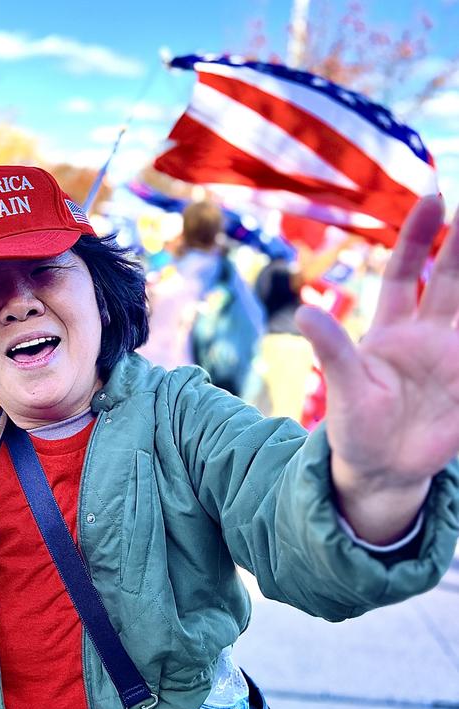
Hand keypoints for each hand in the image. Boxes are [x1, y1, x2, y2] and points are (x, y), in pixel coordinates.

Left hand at [295, 196, 458, 542]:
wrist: (381, 471)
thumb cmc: (355, 427)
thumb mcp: (344, 389)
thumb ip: (333, 351)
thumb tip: (303, 312)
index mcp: (392, 331)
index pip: (407, 272)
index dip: (418, 236)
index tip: (434, 199)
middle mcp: (427, 337)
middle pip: (453, 280)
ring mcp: (453, 360)